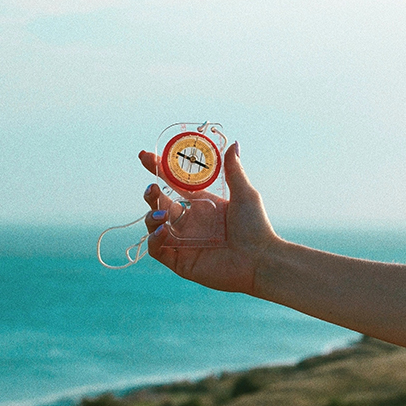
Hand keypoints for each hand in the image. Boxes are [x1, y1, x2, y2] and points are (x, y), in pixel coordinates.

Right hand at [139, 143, 278, 294]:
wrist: (260, 259)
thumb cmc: (256, 227)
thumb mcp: (244, 194)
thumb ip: (234, 170)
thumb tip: (233, 144)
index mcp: (202, 205)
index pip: (173, 185)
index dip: (158, 171)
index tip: (145, 157)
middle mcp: (190, 222)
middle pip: (159, 204)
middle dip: (151, 194)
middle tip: (152, 188)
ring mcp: (183, 242)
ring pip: (154, 225)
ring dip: (151, 216)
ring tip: (162, 214)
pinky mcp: (180, 262)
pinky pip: (156, 249)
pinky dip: (153, 239)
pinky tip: (163, 230)